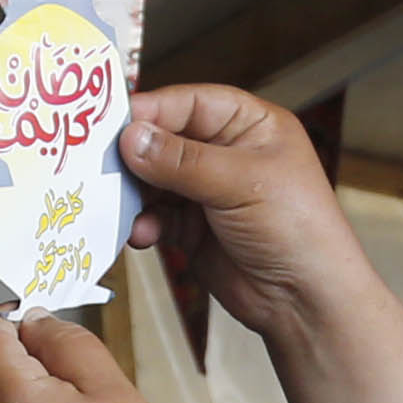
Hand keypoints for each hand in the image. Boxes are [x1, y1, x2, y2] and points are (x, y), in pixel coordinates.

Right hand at [122, 83, 402, 402]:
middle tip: (98, 164)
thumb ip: (182, 160)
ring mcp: (206, 191)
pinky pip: (155, 216)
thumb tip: (131, 137)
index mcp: (249, 124)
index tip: (111, 122)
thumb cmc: (296, 228)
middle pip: (164, 139)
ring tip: (115, 203)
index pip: (190, 103)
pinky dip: (143, 223)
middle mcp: (225, 152)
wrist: (304, 300)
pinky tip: (142, 235)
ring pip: (152, 179)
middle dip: (134, 153)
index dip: (151, 110)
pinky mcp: (192, 228)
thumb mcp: (241, 183)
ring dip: (133, 193)